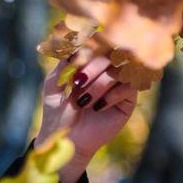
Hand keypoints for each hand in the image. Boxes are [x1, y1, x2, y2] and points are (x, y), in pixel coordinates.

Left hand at [33, 49, 138, 182]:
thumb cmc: (58, 112)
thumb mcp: (53, 86)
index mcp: (88, 63)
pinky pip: (129, 88)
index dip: (88, 47)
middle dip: (92, 67)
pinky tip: (97, 106)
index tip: (74, 60)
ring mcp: (118, 84)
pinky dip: (111, 95)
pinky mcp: (128, 100)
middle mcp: (105, 70)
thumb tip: (74, 48)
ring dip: (100, 83)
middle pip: (110, 54)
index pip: (96, 44)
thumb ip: (62, 66)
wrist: (66, 138)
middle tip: (78, 82)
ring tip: (84, 100)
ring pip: (120, 70)